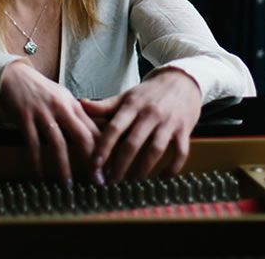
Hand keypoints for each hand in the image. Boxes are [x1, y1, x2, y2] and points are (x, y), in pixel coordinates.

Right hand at [0, 60, 100, 182]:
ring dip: (63, 167)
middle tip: (97, 182)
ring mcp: (43, 113)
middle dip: (91, 161)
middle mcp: (61, 108)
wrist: (15, 77)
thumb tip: (97, 139)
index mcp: (74, 105)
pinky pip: (32, 144)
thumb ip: (78, 118)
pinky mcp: (25, 118)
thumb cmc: (42, 91)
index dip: (105, 151)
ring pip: (58, 143)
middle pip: (82, 136)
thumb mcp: (64, 100)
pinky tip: (38, 176)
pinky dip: (36, 162)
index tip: (109, 169)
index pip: (95, 130)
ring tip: (68, 186)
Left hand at [80, 68, 201, 182]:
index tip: (94, 166)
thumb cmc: (150, 93)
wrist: (182, 80)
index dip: (103, 148)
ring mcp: (169, 122)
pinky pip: (180, 153)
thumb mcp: (127, 96)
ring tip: (132, 184)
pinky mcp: (185, 130)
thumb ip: (105, 105)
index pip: (114, 128)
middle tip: (110, 182)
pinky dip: (171, 169)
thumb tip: (80, 104)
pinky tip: (162, 178)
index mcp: (133, 105)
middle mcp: (150, 113)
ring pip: (155, 150)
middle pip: (133, 143)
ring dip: (142, 170)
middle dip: (120, 166)